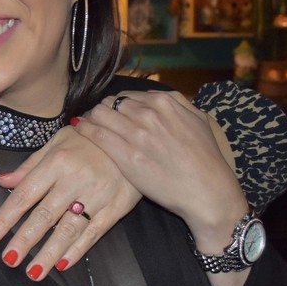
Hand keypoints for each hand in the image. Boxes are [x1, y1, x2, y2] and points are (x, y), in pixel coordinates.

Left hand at [0, 126, 140, 280]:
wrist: (133, 134)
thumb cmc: (88, 139)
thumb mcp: (57, 142)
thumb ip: (30, 166)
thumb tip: (2, 181)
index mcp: (56, 163)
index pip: (25, 194)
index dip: (5, 217)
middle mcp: (75, 179)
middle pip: (45, 215)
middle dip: (24, 239)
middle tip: (9, 259)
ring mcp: (97, 194)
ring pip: (69, 228)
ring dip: (49, 252)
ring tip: (33, 272)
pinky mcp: (117, 206)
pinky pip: (95, 232)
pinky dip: (78, 249)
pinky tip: (63, 263)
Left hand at [74, 90, 247, 254]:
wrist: (207, 190)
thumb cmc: (205, 157)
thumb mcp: (197, 119)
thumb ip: (175, 102)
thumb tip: (151, 97)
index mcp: (164, 102)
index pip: (127, 96)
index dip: (116, 105)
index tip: (111, 114)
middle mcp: (148, 113)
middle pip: (110, 103)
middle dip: (102, 111)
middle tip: (97, 121)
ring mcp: (135, 134)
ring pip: (100, 114)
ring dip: (91, 118)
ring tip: (87, 125)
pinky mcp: (125, 155)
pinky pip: (96, 134)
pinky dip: (85, 128)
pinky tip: (79, 129)